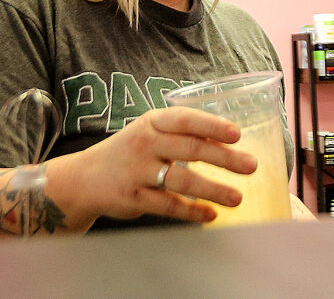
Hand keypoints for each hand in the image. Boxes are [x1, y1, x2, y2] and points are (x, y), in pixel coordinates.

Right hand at [45, 106, 257, 226]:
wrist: (82, 179)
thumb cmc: (128, 153)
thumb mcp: (149, 134)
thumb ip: (182, 136)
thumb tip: (228, 143)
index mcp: (152, 123)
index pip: (185, 119)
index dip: (212, 125)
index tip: (238, 134)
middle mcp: (144, 144)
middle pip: (190, 149)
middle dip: (224, 158)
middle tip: (251, 166)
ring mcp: (137, 172)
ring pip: (182, 181)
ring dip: (213, 190)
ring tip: (237, 198)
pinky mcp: (133, 198)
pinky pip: (168, 206)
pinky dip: (192, 212)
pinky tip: (211, 215)